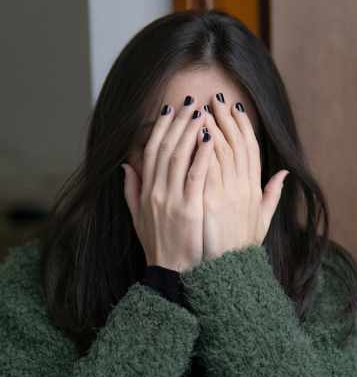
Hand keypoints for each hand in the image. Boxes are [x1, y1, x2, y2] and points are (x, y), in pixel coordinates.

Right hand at [122, 98, 214, 271]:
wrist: (172, 274)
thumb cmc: (159, 247)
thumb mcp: (139, 219)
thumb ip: (131, 192)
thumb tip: (125, 167)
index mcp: (146, 192)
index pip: (150, 152)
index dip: (160, 129)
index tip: (169, 110)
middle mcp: (156, 192)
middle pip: (164, 148)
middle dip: (178, 122)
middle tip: (191, 102)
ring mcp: (171, 200)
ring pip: (178, 156)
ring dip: (190, 131)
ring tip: (202, 111)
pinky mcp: (188, 209)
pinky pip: (195, 175)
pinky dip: (202, 154)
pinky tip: (210, 137)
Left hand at [202, 94, 288, 259]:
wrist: (226, 273)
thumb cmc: (240, 249)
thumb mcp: (261, 223)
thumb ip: (272, 197)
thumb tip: (283, 176)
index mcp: (253, 191)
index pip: (251, 150)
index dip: (243, 127)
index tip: (235, 109)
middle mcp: (243, 189)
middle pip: (236, 144)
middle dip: (225, 118)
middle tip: (216, 97)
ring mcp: (226, 195)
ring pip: (220, 151)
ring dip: (211, 126)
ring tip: (201, 107)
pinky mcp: (208, 203)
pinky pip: (204, 168)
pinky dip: (200, 148)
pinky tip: (193, 131)